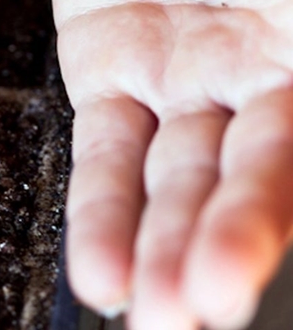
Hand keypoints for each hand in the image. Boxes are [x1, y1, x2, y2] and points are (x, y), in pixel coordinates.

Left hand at [51, 0, 292, 328]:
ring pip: (161, 181)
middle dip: (206, 253)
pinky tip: (97, 265)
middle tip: (180, 317)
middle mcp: (247, 79)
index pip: (286, 167)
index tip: (230, 288)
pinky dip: (97, 208)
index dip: (262, 228)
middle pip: (228, 187)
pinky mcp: (104, 66)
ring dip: (149, 245)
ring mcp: (174, 78)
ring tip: (133, 303)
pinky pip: (100, 149)